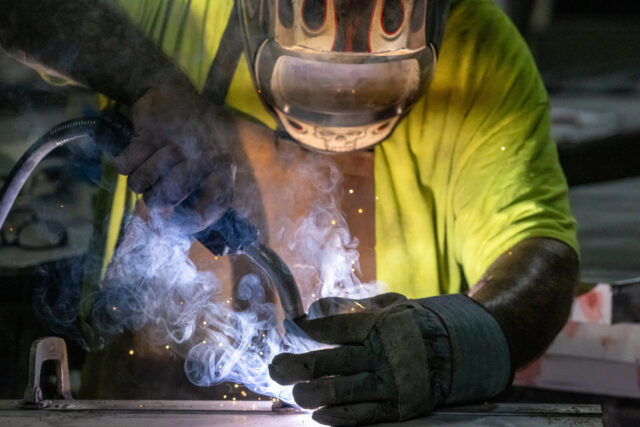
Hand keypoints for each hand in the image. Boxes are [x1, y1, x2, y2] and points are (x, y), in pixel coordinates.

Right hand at [114, 87, 235, 231]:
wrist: (170, 93)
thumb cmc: (189, 140)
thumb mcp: (204, 164)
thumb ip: (194, 196)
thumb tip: (168, 231)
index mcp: (222, 168)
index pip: (212, 207)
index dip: (191, 223)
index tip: (175, 224)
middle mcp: (204, 156)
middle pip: (166, 198)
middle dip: (153, 200)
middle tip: (154, 191)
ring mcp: (177, 143)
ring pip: (142, 183)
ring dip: (138, 181)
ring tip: (147, 168)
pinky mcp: (151, 131)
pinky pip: (126, 166)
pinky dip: (125, 165)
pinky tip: (135, 154)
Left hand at [269, 293, 511, 425]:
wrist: (462, 350)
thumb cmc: (417, 323)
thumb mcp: (391, 304)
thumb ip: (353, 306)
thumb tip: (314, 308)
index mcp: (380, 324)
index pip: (337, 327)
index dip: (310, 330)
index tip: (290, 328)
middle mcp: (383, 353)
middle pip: (334, 361)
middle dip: (301, 365)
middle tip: (276, 367)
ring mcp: (391, 382)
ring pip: (345, 391)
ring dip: (314, 394)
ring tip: (294, 394)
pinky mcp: (399, 407)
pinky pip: (365, 415)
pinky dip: (340, 416)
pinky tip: (318, 416)